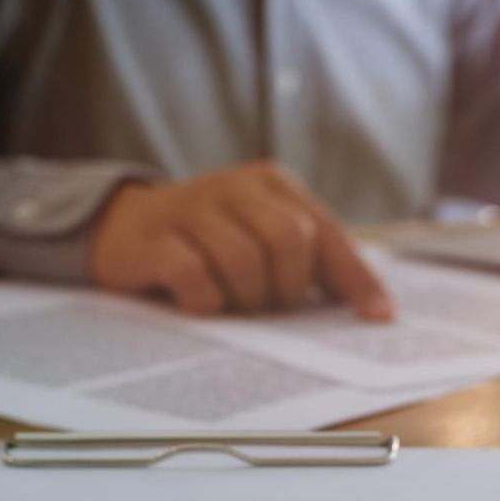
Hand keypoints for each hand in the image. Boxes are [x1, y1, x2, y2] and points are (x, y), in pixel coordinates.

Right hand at [91, 161, 393, 320]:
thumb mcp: (260, 237)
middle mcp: (234, 186)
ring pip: (244, 261)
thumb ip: (309, 258)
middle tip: (269, 306)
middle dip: (287, 288)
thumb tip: (369, 305)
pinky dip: (205, 302)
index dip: (355, 278)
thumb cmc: (207, 243)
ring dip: (244, 299)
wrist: (121, 229)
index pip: (327, 232)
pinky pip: (195, 276)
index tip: (378, 317)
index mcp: (271, 183)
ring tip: (232, 306)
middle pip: (290, 240)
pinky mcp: (155, 237)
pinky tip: (199, 305)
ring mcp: (191, 207)